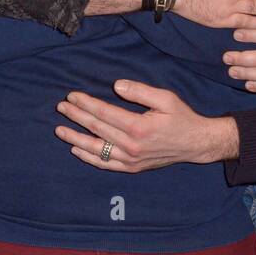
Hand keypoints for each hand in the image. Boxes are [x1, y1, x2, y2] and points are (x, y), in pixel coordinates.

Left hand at [55, 80, 237, 171]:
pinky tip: (76, 150)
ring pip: (97, 149)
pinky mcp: (132, 167)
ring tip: (60, 129)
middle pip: (97, 129)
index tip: (72, 95)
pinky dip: (89, 158)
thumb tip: (116, 86)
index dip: (86, 103)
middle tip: (61, 106)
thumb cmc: (181, 118)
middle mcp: (132, 145)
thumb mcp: (165, 98)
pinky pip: (106, 164)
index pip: (104, 113)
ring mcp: (131, 159)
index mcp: (139, 127)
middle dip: (77, 116)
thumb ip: (140, 91)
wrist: (195, 144)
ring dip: (76, 138)